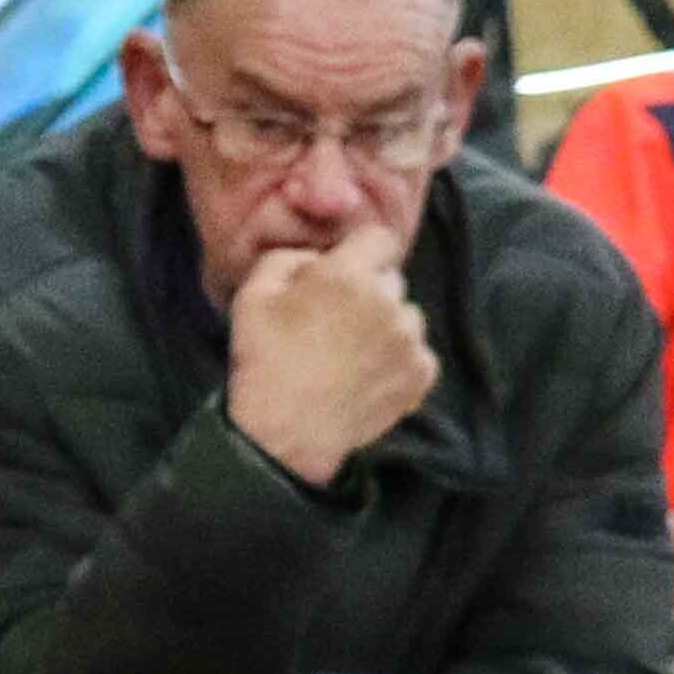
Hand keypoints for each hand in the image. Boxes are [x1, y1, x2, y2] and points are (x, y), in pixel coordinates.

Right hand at [222, 222, 435, 487]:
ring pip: (407, 317)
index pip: (379, 238)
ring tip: (351, 356)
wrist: (285, 435)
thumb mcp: (253, 295)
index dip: (360, 252)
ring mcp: (409, 340)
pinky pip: (418, 354)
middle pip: (391, 280)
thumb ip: (286, 257)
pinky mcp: (420, 374)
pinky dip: (399, 363)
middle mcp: (388, 301)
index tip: (343, 276)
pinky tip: (367, 377)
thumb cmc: (264, 363)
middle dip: (369, 293)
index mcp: (348, 275)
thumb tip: (315, 258)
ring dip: (386, 328)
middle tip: (336, 324)